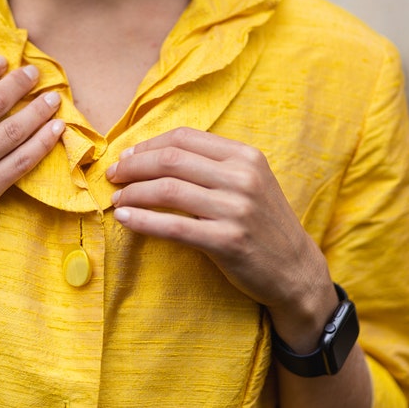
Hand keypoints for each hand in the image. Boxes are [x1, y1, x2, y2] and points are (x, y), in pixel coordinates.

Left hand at [106, 127, 335, 349]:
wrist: (295, 270)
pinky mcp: (228, 241)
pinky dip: (142, 220)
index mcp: (245, 156)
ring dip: (133, 192)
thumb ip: (212, 165)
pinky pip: (173, 226)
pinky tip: (124, 218)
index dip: (148, 145)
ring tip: (116, 198)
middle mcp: (242, 178)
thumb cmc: (262, 224)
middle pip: (171, 160)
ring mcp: (237, 209)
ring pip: (168, 190)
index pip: (184, 138)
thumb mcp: (248, 182)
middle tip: (113, 176)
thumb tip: (154, 153)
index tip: (126, 157)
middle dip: (133, 166)